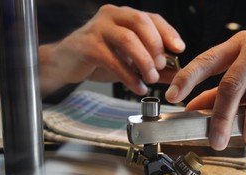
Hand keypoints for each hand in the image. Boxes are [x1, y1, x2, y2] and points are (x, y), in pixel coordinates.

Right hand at [40, 4, 184, 95]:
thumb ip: (153, 66)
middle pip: (140, 22)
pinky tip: (137, 87)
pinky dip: (128, 76)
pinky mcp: (87, 46)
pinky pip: (113, 60)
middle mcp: (111, 16)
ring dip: (144, 61)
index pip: (151, 18)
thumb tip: (176, 75)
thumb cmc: (98, 58)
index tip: (179, 48)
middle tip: (161, 66)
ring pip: (127, 39)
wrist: (66, 63)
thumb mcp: (129, 60)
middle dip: (156, 46)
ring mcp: (97, 29)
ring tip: (151, 78)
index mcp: (123, 16)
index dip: (168, 32)